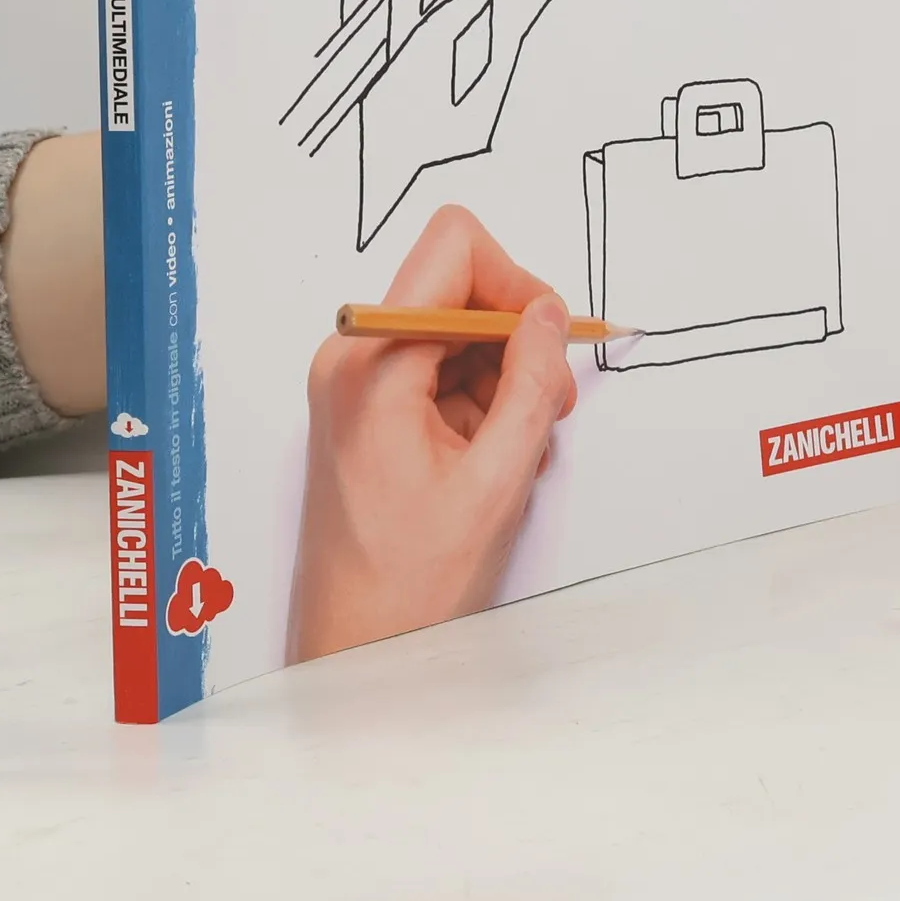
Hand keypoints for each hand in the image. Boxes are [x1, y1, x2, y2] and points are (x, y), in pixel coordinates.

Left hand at [286, 205, 576, 663]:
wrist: (349, 651)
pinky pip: (439, 368)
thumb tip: (551, 316)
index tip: (547, 341)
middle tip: (549, 406)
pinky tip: (493, 458)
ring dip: (503, 377)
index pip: (455, 249)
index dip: (515, 282)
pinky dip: (480, 401)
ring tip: (519, 449)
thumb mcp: (495, 480)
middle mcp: (354, 354)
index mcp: (373, 361)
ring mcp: (355, 380)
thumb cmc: (407, 584)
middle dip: (516, 337)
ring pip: (456, 330)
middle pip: (458, 286)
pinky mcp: (366, 405)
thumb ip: (531, 385)